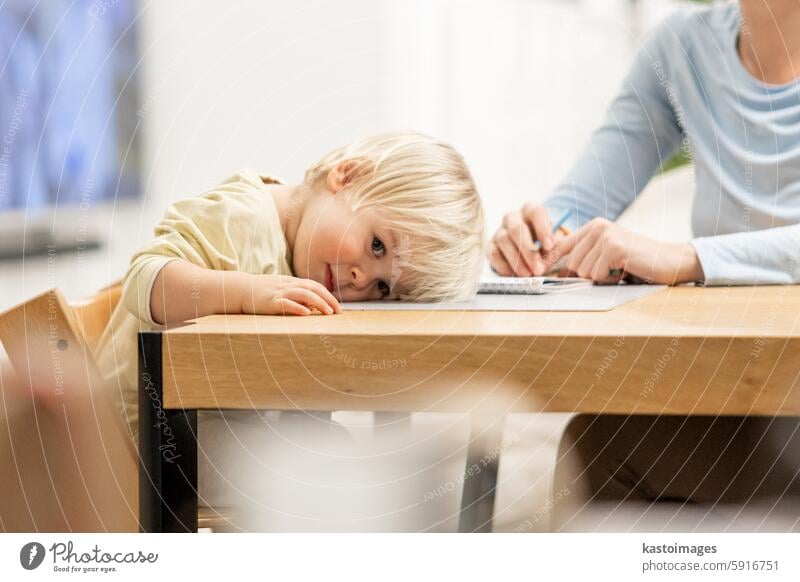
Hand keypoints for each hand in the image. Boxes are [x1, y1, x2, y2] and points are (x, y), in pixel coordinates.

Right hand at [239, 274, 340, 315]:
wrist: (239, 289)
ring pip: (304, 294)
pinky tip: (307, 313)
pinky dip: (298, 307)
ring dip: (318, 303)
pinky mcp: (270, 301)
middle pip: (313, 288)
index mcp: (292, 282)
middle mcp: (288, 285)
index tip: (338, 307)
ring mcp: (279, 292)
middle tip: (338, 311)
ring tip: (328, 313)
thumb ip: (296, 296)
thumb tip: (313, 306)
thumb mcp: (281, 291)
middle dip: (328, 299)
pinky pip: (286, 303)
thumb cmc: (261, 292)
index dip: (328, 295)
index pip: (315, 285)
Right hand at [489, 203, 567, 275]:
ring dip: (517, 260)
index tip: (549, 247)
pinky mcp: (491, 246)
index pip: (536, 212)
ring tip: (527, 274)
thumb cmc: (543, 245)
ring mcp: (499, 231)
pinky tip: (514, 274)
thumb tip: (552, 251)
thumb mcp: (556, 243)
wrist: (528, 254)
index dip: (542, 228)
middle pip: (517, 228)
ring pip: (504, 240)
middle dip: (528, 251)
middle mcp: (513, 218)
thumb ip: (558, 246)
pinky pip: (494, 254)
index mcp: (531, 211)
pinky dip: (504, 266)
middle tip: (538, 269)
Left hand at [551, 218, 703, 284]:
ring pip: (583, 270)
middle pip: (572, 263)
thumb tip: (558, 273)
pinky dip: (609, 279)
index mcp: (593, 227)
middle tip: (610, 270)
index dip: (550, 261)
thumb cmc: (637, 261)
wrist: (670, 260)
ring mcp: (605, 235)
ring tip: (618, 269)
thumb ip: (584, 260)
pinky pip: (597, 274)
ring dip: (600, 277)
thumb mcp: (606, 256)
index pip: (561, 245)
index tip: (540, 271)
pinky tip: (624, 270)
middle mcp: (597, 227)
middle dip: (589, 274)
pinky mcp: (614, 247)